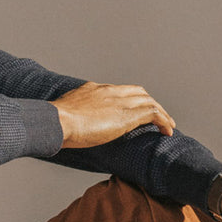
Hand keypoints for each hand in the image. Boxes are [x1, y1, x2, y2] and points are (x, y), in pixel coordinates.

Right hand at [54, 82, 175, 147]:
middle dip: (149, 103)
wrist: (55, 121)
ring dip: (161, 113)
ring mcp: (118, 101)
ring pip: (149, 101)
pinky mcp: (126, 115)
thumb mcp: (63, 116)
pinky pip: (153, 113)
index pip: (119, 91)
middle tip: (157, 117)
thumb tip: (65, 129)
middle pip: (138, 92)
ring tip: (168, 125)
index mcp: (93, 90)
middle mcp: (109, 91)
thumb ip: (71, 118)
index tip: (134, 111)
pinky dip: (163, 121)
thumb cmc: (52, 123)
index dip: (130, 100)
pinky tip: (167, 132)